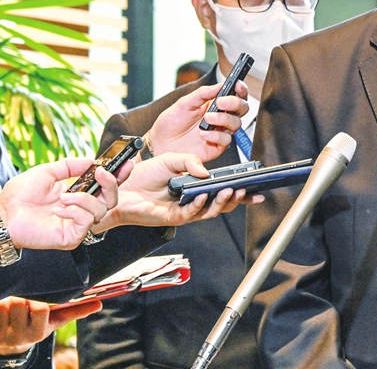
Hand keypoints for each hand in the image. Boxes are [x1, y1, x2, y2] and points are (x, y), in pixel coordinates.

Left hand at [0, 157, 118, 249]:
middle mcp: (80, 210)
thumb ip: (70, 166)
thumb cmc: (19, 196)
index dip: (117, 176)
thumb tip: (91, 161)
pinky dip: (74, 211)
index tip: (125, 164)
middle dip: (110, 184)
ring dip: (83, 199)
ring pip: (100, 210)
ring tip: (63, 197)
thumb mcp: (47, 172)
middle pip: (111, 199)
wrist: (3, 215)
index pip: (104, 187)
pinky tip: (59, 209)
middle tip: (100, 174)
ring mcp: (76, 224)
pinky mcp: (71, 237)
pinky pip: (86, 222)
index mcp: (77, 194)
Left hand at [0, 297, 99, 356]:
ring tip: (9, 302)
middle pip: (18, 303)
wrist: (14, 345)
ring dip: (4, 299)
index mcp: (39, 332)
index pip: (39, 308)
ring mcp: (2, 338)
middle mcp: (20, 337)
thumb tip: (99, 304)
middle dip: (19, 296)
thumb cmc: (38, 325)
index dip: (37, 301)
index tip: (35, 300)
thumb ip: (76, 310)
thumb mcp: (56, 320)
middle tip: (21, 297)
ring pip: (1, 305)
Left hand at [91, 153, 261, 231]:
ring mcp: (185, 210)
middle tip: (244, 191)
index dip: (240, 191)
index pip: (222, 189)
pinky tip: (203, 197)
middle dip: (236, 199)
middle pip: (222, 204)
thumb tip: (205, 172)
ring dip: (221, 202)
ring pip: (210, 211)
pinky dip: (199, 205)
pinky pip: (191, 214)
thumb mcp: (171, 159)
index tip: (256, 188)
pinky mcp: (173, 217)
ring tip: (229, 192)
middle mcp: (193, 199)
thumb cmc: (143, 175)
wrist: (120, 188)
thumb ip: (190, 161)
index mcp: (196, 186)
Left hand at [146, 83, 248, 161]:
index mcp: (214, 105)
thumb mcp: (184, 103)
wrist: (159, 144)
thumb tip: (220, 85)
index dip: (240, 89)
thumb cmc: (170, 124)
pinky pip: (226, 140)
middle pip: (242, 109)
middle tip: (221, 102)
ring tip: (206, 119)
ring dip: (223, 119)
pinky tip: (203, 134)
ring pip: (236, 124)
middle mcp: (220, 118)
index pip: (235, 95)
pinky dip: (216, 135)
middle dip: (235, 103)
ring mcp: (219, 132)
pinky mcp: (216, 147)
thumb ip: (202, 93)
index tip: (237, 85)